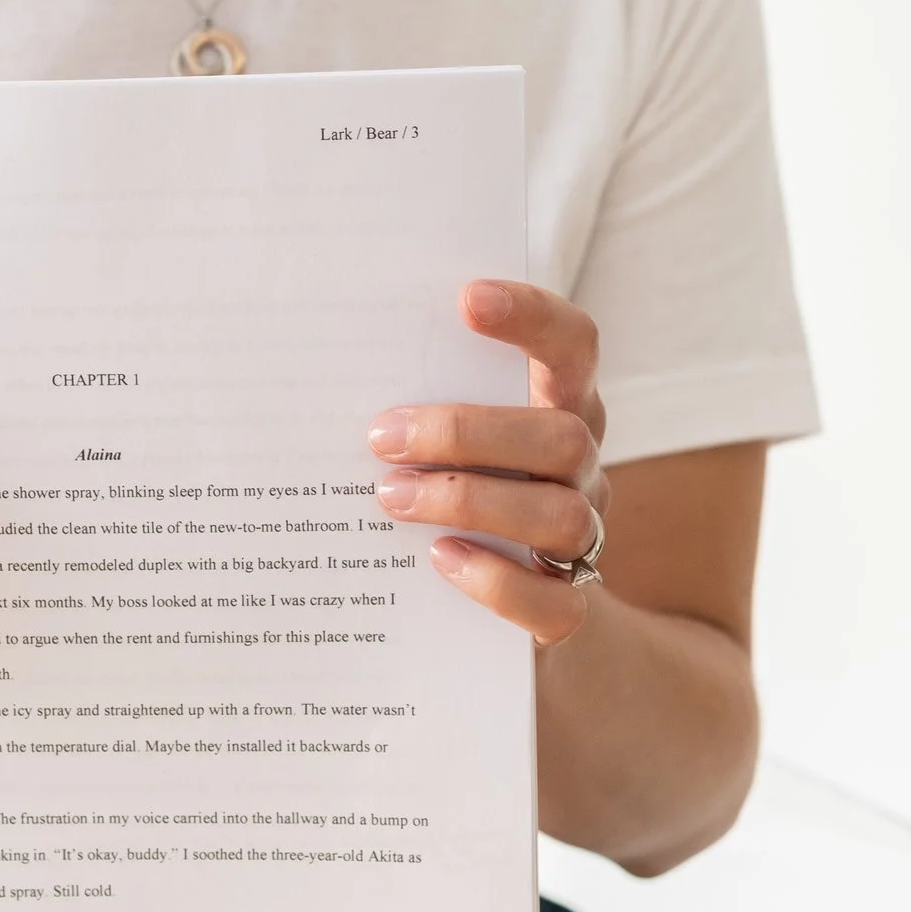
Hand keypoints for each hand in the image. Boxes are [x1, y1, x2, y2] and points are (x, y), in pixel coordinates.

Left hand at [369, 279, 608, 647]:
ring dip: (468, 500)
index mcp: (562, 410)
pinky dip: (493, 580)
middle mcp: (584, 469)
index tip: (466, 300)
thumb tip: (326, 379)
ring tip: (390, 498)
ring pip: (558, 514)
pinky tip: (439, 558)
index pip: (573, 347)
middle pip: (561, 435)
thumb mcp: (453, 443)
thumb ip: (422, 407)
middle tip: (381, 437)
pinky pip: (553, 602)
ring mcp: (583, 539)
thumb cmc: (467, 496)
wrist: (527, 609)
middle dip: (466, 432)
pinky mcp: (569, 612)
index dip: (533, 318)